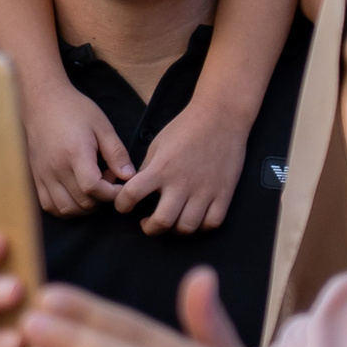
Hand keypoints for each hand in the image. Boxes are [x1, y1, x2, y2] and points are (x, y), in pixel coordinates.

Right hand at [20, 73, 130, 216]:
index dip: (111, 193)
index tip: (120, 184)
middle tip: (106, 180)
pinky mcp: (36, 177)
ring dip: (84, 207)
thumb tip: (129, 176)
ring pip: (66, 209)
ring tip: (92, 189)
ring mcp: (43, 175)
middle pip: (82, 202)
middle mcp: (56, 168)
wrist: (42, 101)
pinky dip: (65, 208)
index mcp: (75, 153)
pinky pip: (49, 206)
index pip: (93, 188)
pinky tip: (75, 195)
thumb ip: (116, 153)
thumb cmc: (74, 110)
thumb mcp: (102, 126)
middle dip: (102, 199)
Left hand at [113, 95, 250, 232]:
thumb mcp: (157, 144)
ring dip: (175, 230)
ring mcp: (205, 190)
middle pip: (162, 222)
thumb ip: (147, 169)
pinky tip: (194, 217)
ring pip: (187, 227)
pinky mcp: (224, 193)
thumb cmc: (185, 128)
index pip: (131, 195)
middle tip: (147, 223)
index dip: (122, 205)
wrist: (221, 116)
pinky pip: (212, 223)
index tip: (124, 206)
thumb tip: (136, 191)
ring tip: (171, 221)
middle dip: (150, 228)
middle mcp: (182, 182)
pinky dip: (201, 226)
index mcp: (161, 168)